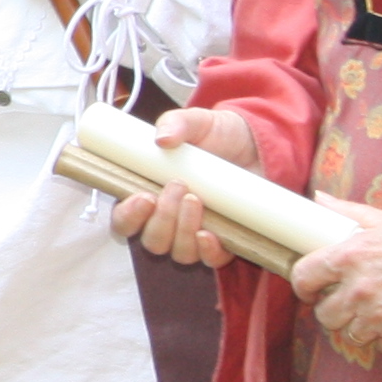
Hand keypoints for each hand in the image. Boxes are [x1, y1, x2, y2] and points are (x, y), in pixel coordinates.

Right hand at [104, 105, 261, 269]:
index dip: (128, 217)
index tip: (144, 197)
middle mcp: (169, 221)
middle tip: (178, 186)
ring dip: (183, 231)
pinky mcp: (225, 240)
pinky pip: (210, 260)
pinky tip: (210, 234)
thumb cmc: (216, 134)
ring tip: (196, 199)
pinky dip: (207, 251)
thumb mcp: (194, 122)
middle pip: (152, 241)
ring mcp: (196, 232)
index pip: (124, 221)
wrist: (256, 143)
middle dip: (162, 219)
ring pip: (179, 252)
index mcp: (149, 195)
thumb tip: (162, 139)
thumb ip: (176, 123)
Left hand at [292, 203, 381, 356]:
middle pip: (326, 315)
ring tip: (380, 311)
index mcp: (349, 256)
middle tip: (352, 301)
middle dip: (336, 309)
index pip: (304, 278)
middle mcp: (360, 289)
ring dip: (362, 325)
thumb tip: (319, 198)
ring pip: (352, 335)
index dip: (305, 285)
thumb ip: (348, 213)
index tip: (312, 289)